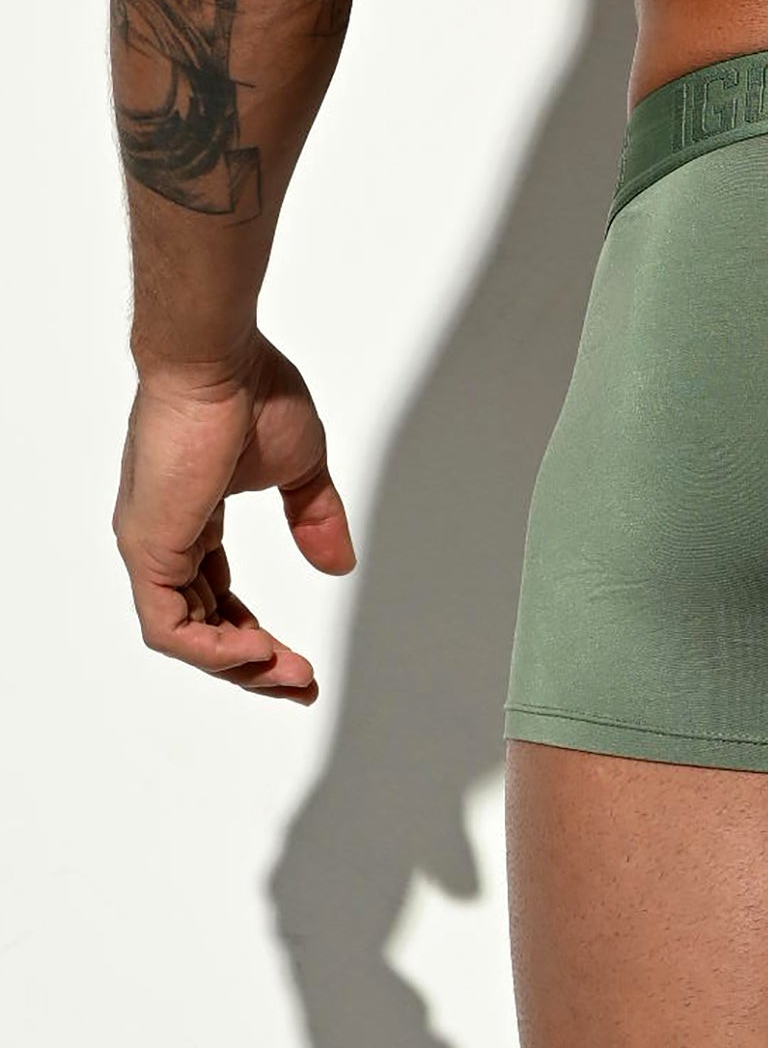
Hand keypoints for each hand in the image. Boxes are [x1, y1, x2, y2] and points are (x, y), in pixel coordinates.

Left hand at [113, 334, 356, 703]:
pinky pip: (169, 627)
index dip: (257, 632)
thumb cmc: (250, 392)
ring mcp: (152, 545)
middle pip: (201, 625)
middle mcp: (164, 538)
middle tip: (300, 685)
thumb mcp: (300, 468)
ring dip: (240, 665)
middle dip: (254, 664)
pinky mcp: (148, 548)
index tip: (300, 658)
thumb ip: (315, 517)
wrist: (216, 362)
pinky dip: (213, 649)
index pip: (215, 595)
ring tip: (288, 675)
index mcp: (192, 519)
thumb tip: (337, 563)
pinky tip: (255, 653)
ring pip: (184, 636)